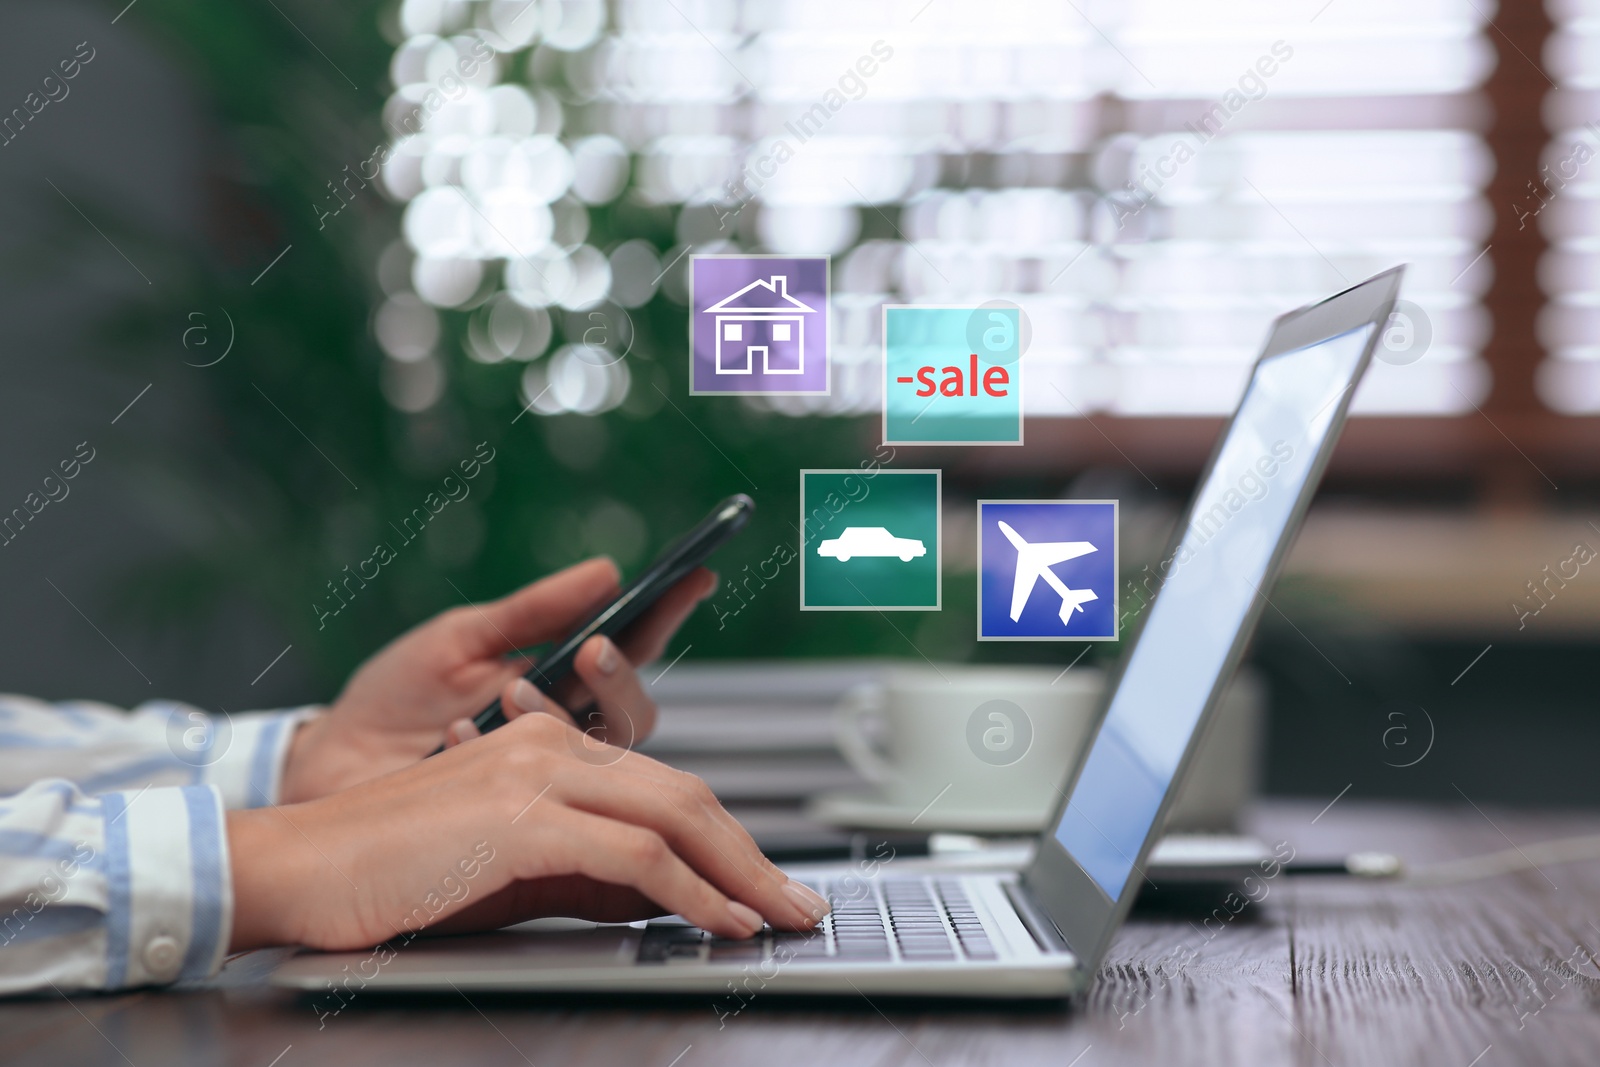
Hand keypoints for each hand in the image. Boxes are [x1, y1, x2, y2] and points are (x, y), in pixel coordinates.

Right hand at [229, 703, 829, 950]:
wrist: (297, 867)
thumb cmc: (390, 873)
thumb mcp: (511, 870)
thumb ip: (589, 874)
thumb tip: (671, 899)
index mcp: (547, 744)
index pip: (664, 787)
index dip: (727, 836)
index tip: (765, 883)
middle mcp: (550, 744)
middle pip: (685, 795)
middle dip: (752, 856)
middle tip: (798, 904)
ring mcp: (536, 772)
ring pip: (675, 815)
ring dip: (740, 874)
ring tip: (779, 919)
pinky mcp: (521, 816)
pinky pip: (636, 854)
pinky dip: (692, 891)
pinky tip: (720, 924)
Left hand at [280, 558, 716, 802]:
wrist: (326, 768)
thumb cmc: (393, 704)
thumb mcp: (460, 639)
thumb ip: (534, 612)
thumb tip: (607, 571)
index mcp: (562, 681)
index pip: (634, 649)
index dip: (669, 615)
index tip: (693, 578)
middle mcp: (567, 734)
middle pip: (637, 712)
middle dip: (621, 677)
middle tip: (591, 648)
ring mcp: (548, 784)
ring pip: (607, 760)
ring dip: (564, 715)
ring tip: (513, 687)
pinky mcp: (523, 828)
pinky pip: (548, 800)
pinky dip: (503, 755)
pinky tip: (460, 729)